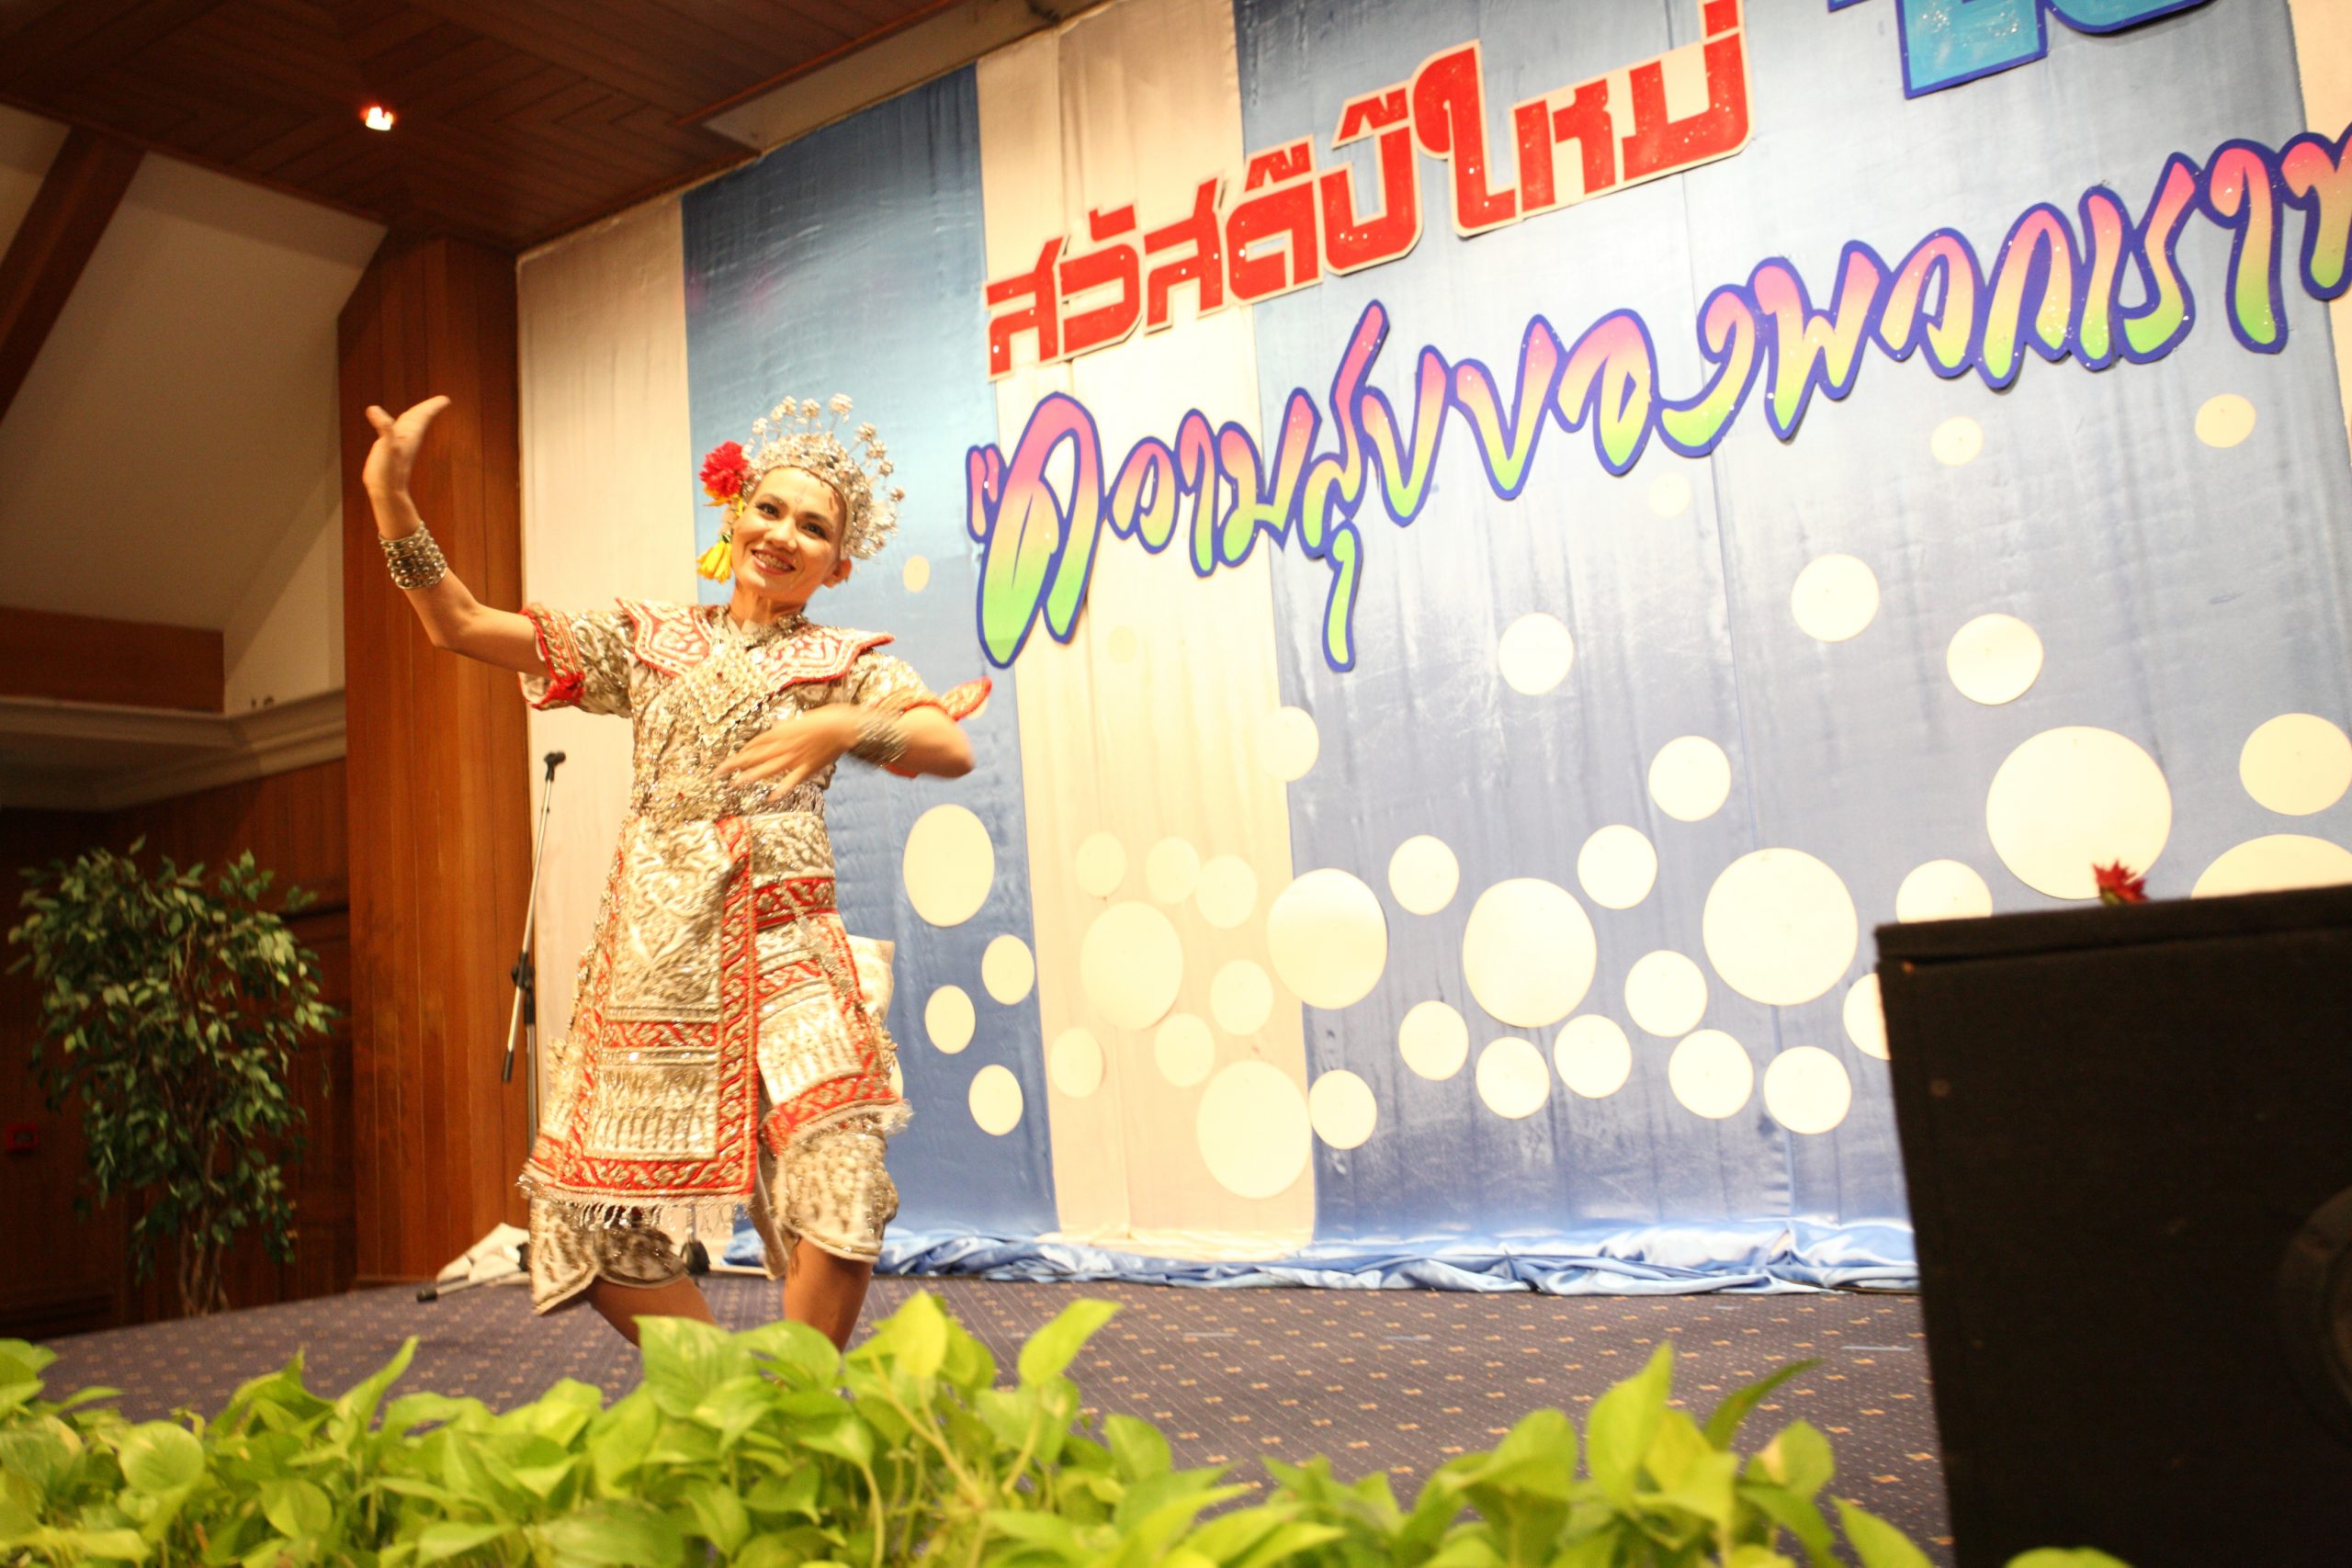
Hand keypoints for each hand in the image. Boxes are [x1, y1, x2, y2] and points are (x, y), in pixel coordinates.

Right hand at [362, 395, 450, 498]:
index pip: (423, 416)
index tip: (446, 399)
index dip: (432, 406)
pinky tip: (392, 426)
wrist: (386, 492)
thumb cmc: (388, 471)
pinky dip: (394, 425)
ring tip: (421, 411)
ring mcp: (399, 445)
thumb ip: (384, 428)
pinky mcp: (389, 451)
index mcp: (409, 435)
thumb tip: (374, 409)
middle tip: (441, 401)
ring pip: (408, 426)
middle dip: (427, 409)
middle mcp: (407, 438)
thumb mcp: (387, 447)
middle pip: (419, 419)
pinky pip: (395, 434)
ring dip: (415, 416)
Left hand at [719, 708, 856, 793]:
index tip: (733, 758)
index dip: (744, 751)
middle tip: (718, 772)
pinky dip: (781, 789)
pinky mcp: (808, 767)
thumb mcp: (806, 717)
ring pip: (767, 768)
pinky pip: (791, 780)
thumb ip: (793, 726)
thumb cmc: (829, 716)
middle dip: (735, 763)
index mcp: (784, 730)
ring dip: (750, 776)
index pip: (757, 742)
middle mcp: (785, 744)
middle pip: (755, 755)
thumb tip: (785, 728)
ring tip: (734, 784)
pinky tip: (771, 798)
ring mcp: (796, 757)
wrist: (846, 726)